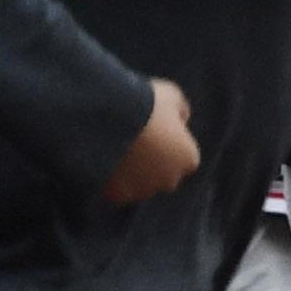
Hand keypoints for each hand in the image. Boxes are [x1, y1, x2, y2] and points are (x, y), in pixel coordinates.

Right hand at [103, 75, 200, 205]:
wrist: (111, 116)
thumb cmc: (146, 103)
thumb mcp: (172, 95)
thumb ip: (181, 111)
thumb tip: (181, 120)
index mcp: (188, 157)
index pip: (182, 156)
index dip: (167, 142)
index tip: (151, 130)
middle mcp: (170, 180)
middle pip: (162, 174)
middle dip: (150, 162)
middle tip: (132, 138)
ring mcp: (143, 191)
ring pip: (139, 185)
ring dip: (130, 172)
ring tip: (114, 146)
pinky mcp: (118, 196)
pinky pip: (115, 190)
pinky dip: (110, 180)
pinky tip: (103, 158)